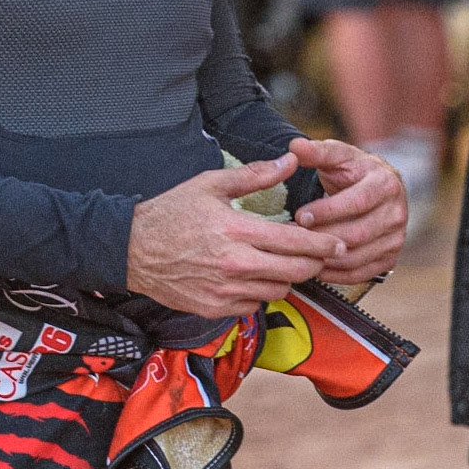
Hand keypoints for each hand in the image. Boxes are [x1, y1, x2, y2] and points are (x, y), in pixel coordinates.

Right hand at [125, 154, 344, 317]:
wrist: (131, 249)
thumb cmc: (172, 212)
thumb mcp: (212, 184)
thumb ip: (256, 175)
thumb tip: (290, 160)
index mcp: (238, 231)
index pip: (296, 243)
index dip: (323, 244)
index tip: (338, 242)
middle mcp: (235, 265)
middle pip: (295, 273)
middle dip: (314, 264)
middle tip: (321, 255)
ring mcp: (224, 291)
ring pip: (277, 290)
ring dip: (287, 277)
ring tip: (285, 262)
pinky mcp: (214, 308)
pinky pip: (254, 305)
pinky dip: (262, 292)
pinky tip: (256, 276)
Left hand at [289, 138, 406, 282]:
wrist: (378, 189)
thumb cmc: (353, 171)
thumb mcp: (337, 157)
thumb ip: (316, 152)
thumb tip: (295, 146)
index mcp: (386, 183)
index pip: (357, 202)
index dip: (327, 211)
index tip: (300, 215)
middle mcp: (398, 212)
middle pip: (357, 233)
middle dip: (323, 236)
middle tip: (295, 237)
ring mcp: (397, 237)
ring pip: (357, 256)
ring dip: (326, 257)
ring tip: (302, 251)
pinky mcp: (391, 258)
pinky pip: (361, 274)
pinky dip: (336, 274)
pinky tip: (316, 266)